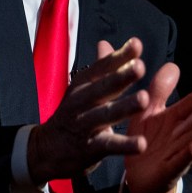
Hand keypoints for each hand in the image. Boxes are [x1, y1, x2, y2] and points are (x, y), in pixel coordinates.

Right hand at [27, 38, 150, 184]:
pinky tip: (142, 144)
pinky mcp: (89, 148)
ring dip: (125, 107)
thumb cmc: (73, 115)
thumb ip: (102, 68)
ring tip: (144, 100)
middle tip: (140, 67)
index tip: (136, 44)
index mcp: (83, 85)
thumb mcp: (84, 88)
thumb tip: (107, 43)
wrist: (46, 149)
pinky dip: (125, 145)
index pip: (102, 67)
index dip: (119, 56)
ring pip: (106, 114)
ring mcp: (84, 125)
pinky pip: (109, 145)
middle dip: (121, 77)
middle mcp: (81, 102)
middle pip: (103, 87)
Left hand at [123, 57, 191, 192]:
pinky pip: (179, 162)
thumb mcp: (147, 112)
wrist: (135, 177)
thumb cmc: (145, 141)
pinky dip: (188, 155)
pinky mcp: (167, 171)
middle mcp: (179, 135)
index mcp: (174, 118)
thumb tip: (173, 65)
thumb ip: (159, 90)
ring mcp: (175, 153)